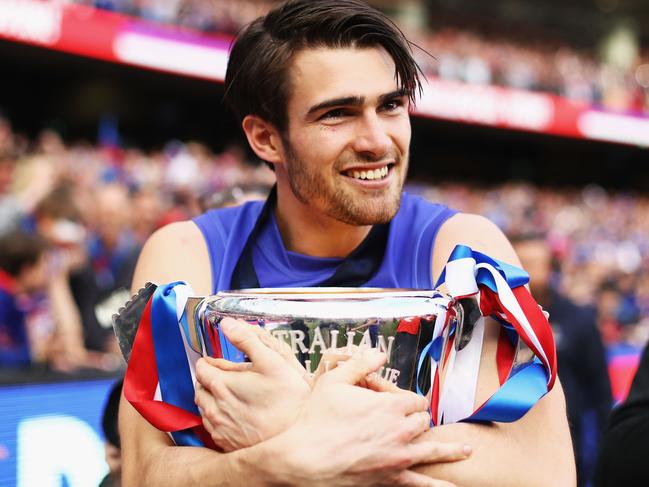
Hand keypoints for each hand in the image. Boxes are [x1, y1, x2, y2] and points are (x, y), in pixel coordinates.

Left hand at [194, 318, 310, 451]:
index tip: (220, 362)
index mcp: (221, 385)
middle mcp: (214, 408)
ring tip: (231, 396)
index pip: (201, 368)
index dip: (210, 361)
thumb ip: (247, 339)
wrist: (299, 439)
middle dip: (209, 380)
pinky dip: (217, 418)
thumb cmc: (289, 399)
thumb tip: (227, 324)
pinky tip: (235, 415)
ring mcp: (219, 429)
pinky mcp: (226, 445)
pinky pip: (212, 428)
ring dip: (211, 399)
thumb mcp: (272, 360)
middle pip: (199, 388)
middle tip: (226, 377)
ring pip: (204, 409)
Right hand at [276, 350, 470, 486]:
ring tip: (467, 450)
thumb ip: (361, 364)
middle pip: (423, 421)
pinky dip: (439, 486)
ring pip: (434, 449)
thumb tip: (379, 354)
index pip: (415, 399)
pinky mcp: (393, 479)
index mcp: (390, 405)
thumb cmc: (317, 419)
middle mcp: (401, 430)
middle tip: (411, 422)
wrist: (306, 459)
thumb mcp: (334, 381)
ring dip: (452, 449)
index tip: (400, 402)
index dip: (408, 400)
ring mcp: (400, 457)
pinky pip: (422, 484)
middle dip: (419, 419)